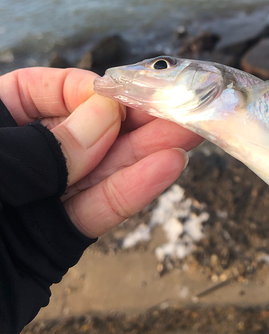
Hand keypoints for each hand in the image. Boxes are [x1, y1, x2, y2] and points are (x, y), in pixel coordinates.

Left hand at [0, 67, 201, 237]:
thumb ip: (31, 151)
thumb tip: (102, 118)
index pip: (36, 92)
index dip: (84, 90)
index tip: (122, 95)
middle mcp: (13, 164)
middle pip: (81, 130)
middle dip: (131, 120)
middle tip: (179, 110)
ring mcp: (36, 204)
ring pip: (98, 171)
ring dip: (145, 152)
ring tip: (187, 135)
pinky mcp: (55, 243)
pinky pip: (97, 211)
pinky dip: (133, 191)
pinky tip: (166, 169)